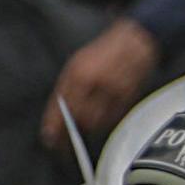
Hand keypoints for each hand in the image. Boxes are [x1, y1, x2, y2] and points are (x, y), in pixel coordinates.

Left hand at [42, 17, 161, 156]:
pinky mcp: (127, 95)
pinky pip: (112, 118)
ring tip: (87, 125)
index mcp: (76, 73)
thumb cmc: (105, 53)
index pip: (60, 106)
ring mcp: (111, 89)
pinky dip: (105, 121)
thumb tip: (58, 113)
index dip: (53, 125)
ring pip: (96, 121)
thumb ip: (68, 87)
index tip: (49, 139)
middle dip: (71, 132)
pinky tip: (103, 116)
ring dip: (89, 127)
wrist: (134, 42)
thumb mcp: (78, 64)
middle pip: (77, 117)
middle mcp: (92, 82)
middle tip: (67, 142)